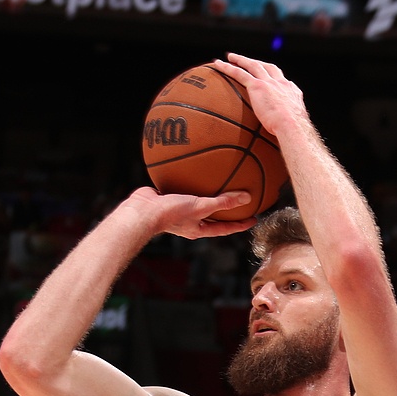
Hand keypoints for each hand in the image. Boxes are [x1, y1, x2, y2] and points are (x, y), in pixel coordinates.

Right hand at [125, 187, 253, 239]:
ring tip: (220, 181)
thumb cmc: (171, 214)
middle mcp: (190, 221)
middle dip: (226, 209)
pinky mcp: (169, 197)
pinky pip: (185, 187)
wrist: (142, 211)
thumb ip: (223, 202)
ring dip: (209, 193)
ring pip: (199, 201)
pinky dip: (192, 179)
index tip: (253, 218)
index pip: (225, 228)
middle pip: (213, 216)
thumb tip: (247, 198)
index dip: (240, 224)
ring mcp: (179, 209)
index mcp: (199, 229)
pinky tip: (196, 167)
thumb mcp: (201, 207)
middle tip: (241, 200)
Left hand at [209, 53, 308, 137]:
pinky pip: (239, 73)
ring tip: (230, 57)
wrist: (292, 126)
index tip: (268, 76)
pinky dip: (228, 67)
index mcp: (291, 92)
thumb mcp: (292, 126)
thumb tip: (281, 138)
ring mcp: (269, 83)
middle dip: (257, 62)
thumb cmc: (293, 133)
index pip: (281, 80)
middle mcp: (281, 83)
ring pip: (253, 65)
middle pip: (267, 67)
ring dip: (241, 60)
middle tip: (247, 61)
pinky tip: (218, 65)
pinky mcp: (257, 86)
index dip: (274, 76)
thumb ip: (285, 126)